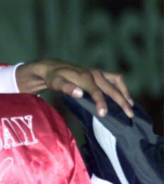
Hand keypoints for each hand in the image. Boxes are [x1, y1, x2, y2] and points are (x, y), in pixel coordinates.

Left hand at [16, 59, 133, 117]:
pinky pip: (115, 79)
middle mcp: (94, 73)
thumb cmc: (54, 78)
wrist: (53, 68)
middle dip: (121, 101)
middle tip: (129, 115)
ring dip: (125, 92)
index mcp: (84, 77)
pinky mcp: (99, 73)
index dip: (101, 103)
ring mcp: (98, 72)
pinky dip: (121, 87)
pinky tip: (124, 97)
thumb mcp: (56, 83)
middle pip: (111, 88)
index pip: (96, 92)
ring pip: (117, 81)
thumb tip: (79, 93)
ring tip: (131, 106)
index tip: (104, 114)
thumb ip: (66, 88)